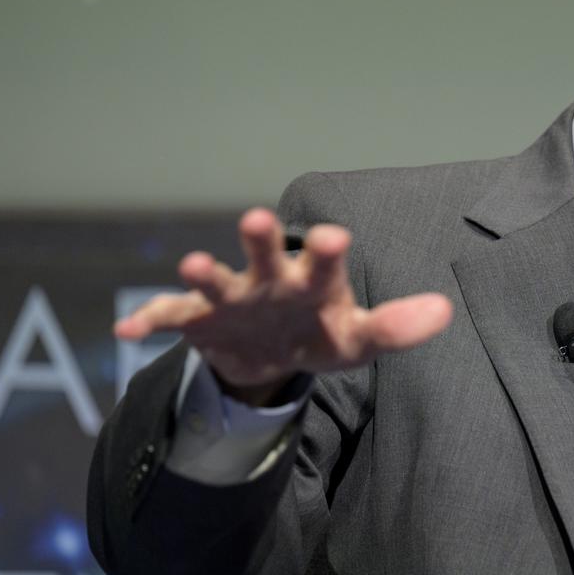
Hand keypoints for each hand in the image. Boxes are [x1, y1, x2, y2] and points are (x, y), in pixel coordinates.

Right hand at [113, 207, 452, 402]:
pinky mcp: (197, 319)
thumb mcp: (358, 341)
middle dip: (262, 239)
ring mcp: (231, 298)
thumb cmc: (320, 335)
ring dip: (203, 273)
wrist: (270, 356)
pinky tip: (128, 329)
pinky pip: (169, 318)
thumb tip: (445, 312)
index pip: (325, 263)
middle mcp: (270, 281)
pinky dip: (148, 321)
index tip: (338, 237)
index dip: (328, 251)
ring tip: (192, 264)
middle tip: (258, 218)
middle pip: (266, 256)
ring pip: (215, 281)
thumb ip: (396, 327)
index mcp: (313, 283)